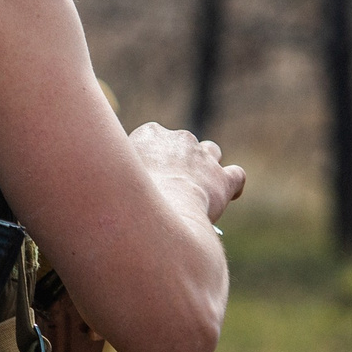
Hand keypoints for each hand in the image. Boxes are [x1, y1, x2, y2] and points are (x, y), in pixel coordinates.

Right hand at [130, 122, 246, 223]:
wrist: (156, 217)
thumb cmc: (128, 201)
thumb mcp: (115, 179)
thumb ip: (127, 173)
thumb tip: (126, 185)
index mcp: (150, 134)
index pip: (151, 137)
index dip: (150, 157)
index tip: (146, 175)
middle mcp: (179, 138)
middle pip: (181, 144)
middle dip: (178, 161)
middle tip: (169, 189)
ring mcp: (204, 156)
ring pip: (211, 152)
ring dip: (206, 166)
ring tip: (196, 188)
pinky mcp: (223, 179)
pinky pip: (236, 175)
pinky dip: (232, 184)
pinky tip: (227, 195)